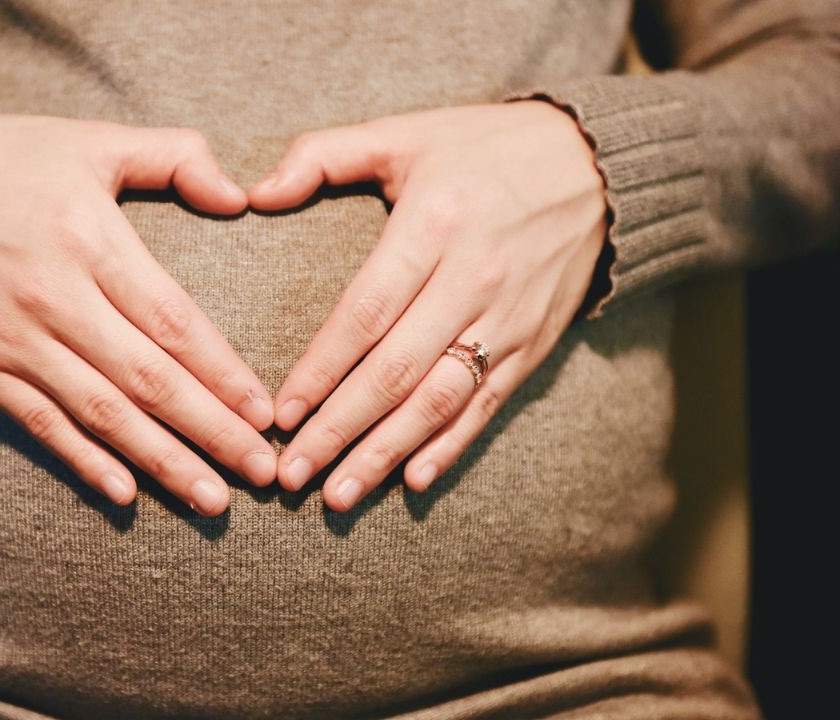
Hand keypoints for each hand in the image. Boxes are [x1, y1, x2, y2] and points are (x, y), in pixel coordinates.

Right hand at [0, 114, 276, 515]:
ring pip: (101, 414)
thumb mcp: (93, 141)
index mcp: (89, 239)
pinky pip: (41, 425)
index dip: (223, 373)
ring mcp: (12, 340)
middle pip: (147, 380)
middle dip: (212, 431)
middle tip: (263, 473)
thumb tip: (239, 196)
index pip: (172, 321)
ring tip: (214, 499)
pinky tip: (127, 495)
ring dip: (162, 461)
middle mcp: (52, 297)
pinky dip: (84, 462)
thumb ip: (174, 157)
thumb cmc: (9, 162)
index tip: (265, 414)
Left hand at [247, 101, 606, 509]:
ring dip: (386, 453)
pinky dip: (450, 447)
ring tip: (338, 496)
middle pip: (396, 371)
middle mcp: (473, 278)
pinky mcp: (534, 343)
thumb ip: (322, 156)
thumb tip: (253, 194)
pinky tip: (412, 481)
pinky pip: (488, 405)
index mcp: (434, 225)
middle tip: (291, 475)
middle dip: (339, 429)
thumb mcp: (403, 133)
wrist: (597, 164)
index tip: (280, 414)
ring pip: (439, 400)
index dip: (320, 369)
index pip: (366, 312)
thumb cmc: (482, 149)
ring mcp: (509, 317)